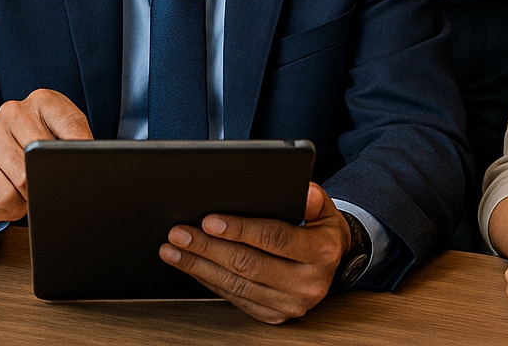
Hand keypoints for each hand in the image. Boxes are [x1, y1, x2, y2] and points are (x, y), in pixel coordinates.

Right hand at [0, 88, 91, 223]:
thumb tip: (93, 163)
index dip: (80, 150)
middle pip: (41, 156)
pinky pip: (1, 197)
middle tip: (50, 184)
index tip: (86, 165)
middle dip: (50, 179)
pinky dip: (13, 207)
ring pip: (21, 180)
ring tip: (30, 190)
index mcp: (42, 101)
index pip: (70, 124)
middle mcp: (13, 112)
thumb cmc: (36, 148)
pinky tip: (14, 197)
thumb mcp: (63, 137)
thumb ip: (78, 143)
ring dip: (30, 196)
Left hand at [160, 182, 348, 323]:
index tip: (209, 220)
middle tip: (179, 233)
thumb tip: (303, 192)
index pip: (275, 239)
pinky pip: (236, 298)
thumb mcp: (324, 208)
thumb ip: (312, 198)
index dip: (240, 229)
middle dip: (208, 247)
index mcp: (321, 252)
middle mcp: (308, 283)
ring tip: (174, 250)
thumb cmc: (322, 231)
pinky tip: (192, 266)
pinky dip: (209, 282)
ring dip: (200, 266)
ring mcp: (290, 304)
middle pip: (248, 264)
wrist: (333, 265)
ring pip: (237, 284)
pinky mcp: (274, 315)